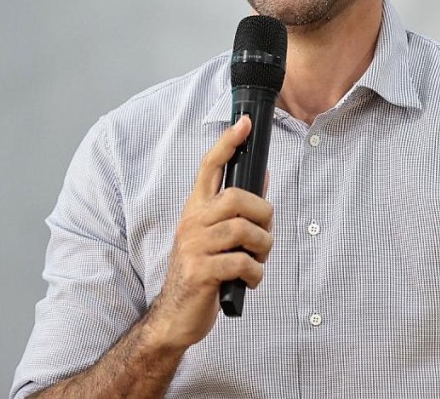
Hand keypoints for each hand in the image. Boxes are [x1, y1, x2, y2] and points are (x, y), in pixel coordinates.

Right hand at [146, 116, 273, 348]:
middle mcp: (192, 222)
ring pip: (244, 231)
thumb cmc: (202, 270)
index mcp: (195, 209)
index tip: (243, 124)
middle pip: (237, 198)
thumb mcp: (215, 236)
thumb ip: (238, 208)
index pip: (209, 167)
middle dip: (263, 215)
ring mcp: (194, 246)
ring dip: (263, 248)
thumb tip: (263, 175)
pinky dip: (255, 273)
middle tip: (265, 234)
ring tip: (257, 260)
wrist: (174, 315)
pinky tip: (249, 279)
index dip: (227, 143)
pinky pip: (241, 263)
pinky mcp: (200, 272)